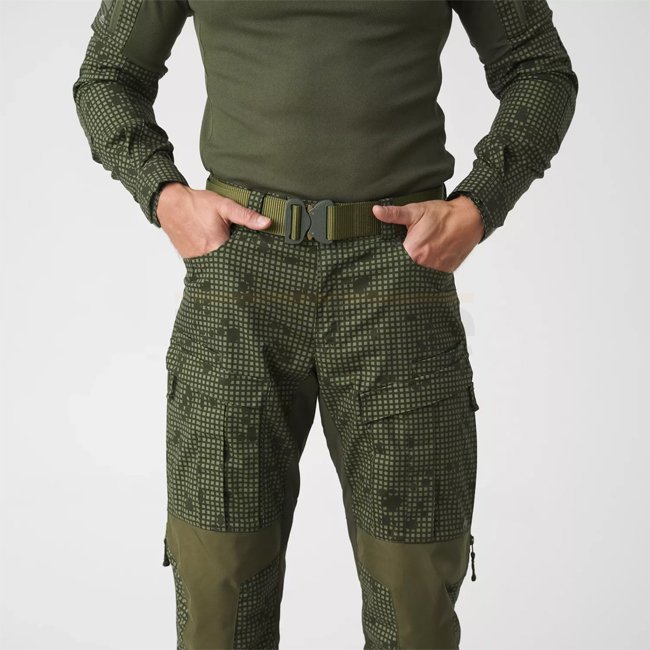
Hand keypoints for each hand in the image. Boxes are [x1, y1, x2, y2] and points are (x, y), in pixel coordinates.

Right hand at [156, 182, 271, 258]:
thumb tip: (267, 223)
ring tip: (234, 255)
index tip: (258, 255)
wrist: (170, 204)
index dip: (251, 256)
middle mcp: (208, 257)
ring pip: (220, 266)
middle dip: (240, 261)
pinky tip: (220, 253)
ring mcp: (199, 260)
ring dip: (228, 262)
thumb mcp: (224, 206)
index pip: (242, 258)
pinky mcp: (191, 260)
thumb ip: (246, 216)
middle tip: (246, 254)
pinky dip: (216, 261)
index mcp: (219, 245)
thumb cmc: (196, 204)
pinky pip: (208, 265)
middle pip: (231, 265)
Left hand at [371, 194, 484, 272]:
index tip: (381, 260)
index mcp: (412, 251)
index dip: (386, 261)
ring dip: (412, 272)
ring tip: (412, 263)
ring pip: (416, 277)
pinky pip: (430, 278)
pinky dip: (425, 274)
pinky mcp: (445, 273)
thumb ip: (394, 214)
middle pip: (403, 271)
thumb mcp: (415, 211)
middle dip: (398, 267)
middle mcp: (423, 264)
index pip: (391, 262)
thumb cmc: (443, 215)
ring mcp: (435, 271)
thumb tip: (376, 211)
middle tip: (396, 262)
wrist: (469, 219)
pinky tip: (424, 265)